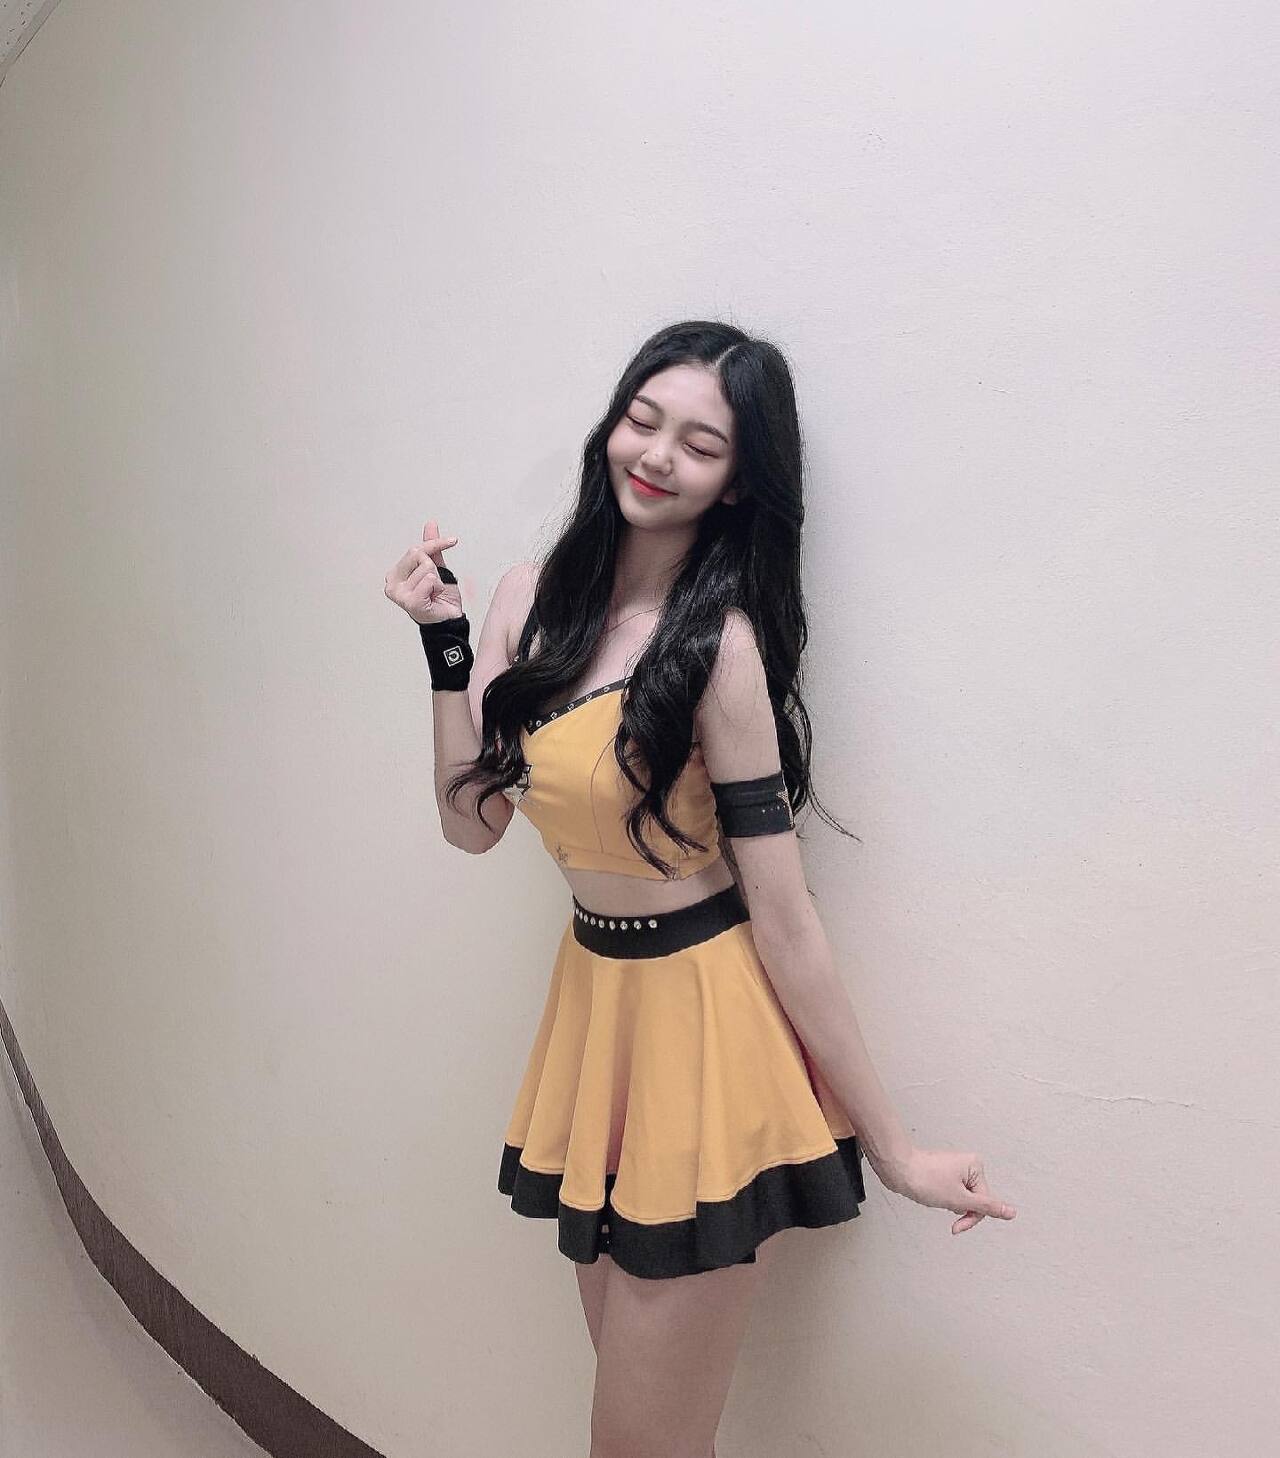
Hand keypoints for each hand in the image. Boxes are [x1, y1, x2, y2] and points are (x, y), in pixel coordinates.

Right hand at [384, 519, 463, 624]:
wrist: (448, 619)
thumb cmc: (440, 598)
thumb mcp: (437, 567)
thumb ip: (431, 547)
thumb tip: (430, 524)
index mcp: (395, 573)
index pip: (416, 549)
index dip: (436, 544)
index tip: (452, 541)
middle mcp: (392, 583)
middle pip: (419, 556)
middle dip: (434, 568)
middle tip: (436, 583)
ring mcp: (399, 594)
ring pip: (427, 569)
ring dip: (438, 581)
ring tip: (434, 593)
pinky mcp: (411, 602)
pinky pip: (430, 580)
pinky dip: (438, 587)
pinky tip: (434, 598)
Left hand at [871, 1145, 1016, 1234]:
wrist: (897, 1168)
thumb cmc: (924, 1178)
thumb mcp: (958, 1199)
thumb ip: (986, 1207)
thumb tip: (1012, 1212)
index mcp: (976, 1166)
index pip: (984, 1203)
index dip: (971, 1217)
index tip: (957, 1227)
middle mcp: (968, 1165)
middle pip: (975, 1200)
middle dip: (960, 1210)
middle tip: (945, 1209)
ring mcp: (956, 1169)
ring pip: (962, 1199)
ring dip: (951, 1205)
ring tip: (935, 1197)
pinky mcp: (944, 1173)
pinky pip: (952, 1194)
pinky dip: (944, 1199)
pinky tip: (933, 1195)